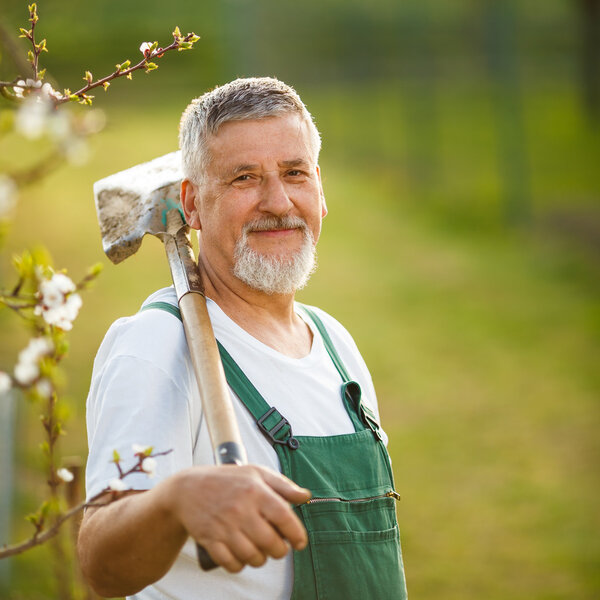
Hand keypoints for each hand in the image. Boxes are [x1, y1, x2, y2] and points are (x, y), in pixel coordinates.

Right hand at [164, 464, 310, 572]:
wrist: (188, 489)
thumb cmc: (227, 480)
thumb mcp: (257, 473)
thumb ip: (283, 485)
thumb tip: (306, 496)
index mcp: (255, 491)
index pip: (284, 517)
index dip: (296, 533)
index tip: (299, 542)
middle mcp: (241, 509)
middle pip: (271, 543)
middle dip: (279, 550)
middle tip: (278, 546)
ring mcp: (225, 526)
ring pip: (253, 557)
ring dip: (261, 558)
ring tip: (260, 549)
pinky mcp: (211, 540)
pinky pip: (232, 564)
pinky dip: (240, 564)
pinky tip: (242, 555)